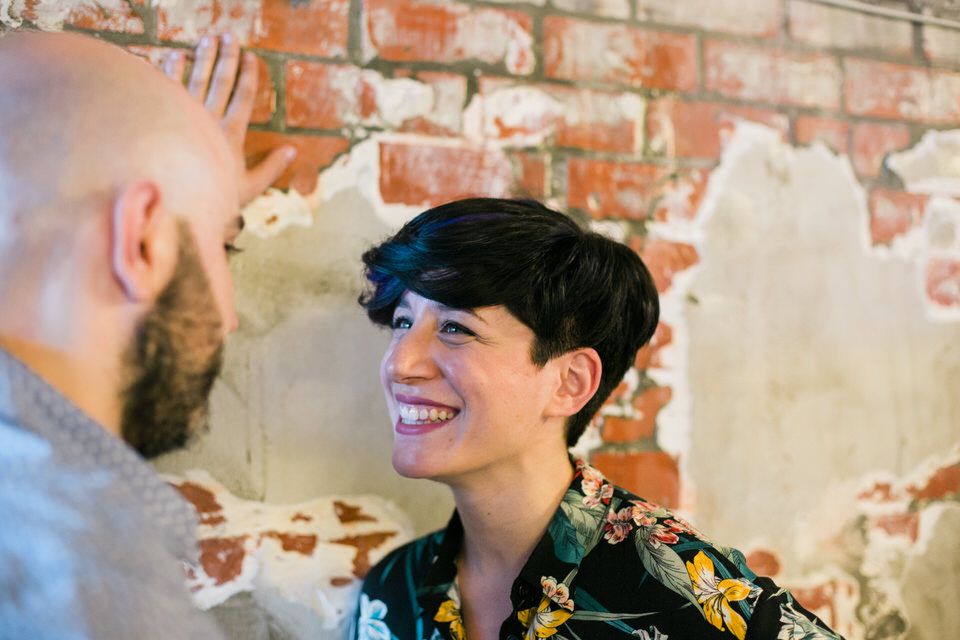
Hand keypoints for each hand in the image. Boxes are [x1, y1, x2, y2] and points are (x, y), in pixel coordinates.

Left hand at [164, 33, 294, 205]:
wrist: (178, 202)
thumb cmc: (215, 197)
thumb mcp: (250, 188)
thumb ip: (272, 168)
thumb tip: (292, 150)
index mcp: (231, 134)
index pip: (244, 97)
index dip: (249, 75)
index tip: (251, 57)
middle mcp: (209, 120)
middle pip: (221, 81)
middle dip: (227, 57)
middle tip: (230, 36)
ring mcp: (186, 116)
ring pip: (196, 79)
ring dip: (203, 57)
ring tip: (208, 38)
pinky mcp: (165, 117)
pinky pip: (169, 88)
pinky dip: (172, 69)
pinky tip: (177, 54)